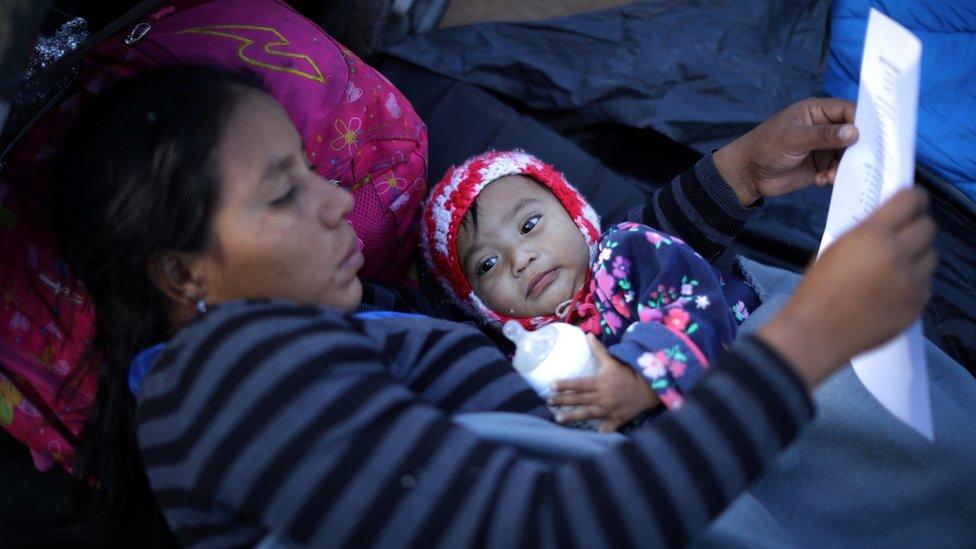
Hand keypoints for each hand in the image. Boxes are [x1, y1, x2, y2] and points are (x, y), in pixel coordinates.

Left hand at [549, 334, 659, 432]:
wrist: (648, 388)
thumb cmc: (628, 374)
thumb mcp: (612, 361)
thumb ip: (599, 350)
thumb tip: (588, 335)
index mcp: (601, 382)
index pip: (579, 383)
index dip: (565, 384)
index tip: (551, 386)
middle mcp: (603, 396)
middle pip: (579, 399)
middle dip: (563, 400)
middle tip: (549, 401)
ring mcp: (609, 409)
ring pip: (588, 413)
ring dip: (572, 416)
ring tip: (558, 418)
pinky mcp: (617, 419)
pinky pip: (607, 428)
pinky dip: (600, 431)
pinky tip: (589, 435)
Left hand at [713, 98, 857, 205]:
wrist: (748, 174)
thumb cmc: (766, 146)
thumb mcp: (794, 138)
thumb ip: (824, 135)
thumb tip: (855, 132)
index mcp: (817, 111)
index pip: (849, 110)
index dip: (862, 121)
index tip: (872, 136)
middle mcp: (825, 127)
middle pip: (854, 134)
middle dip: (858, 148)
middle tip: (861, 160)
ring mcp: (824, 147)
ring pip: (848, 154)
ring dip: (844, 166)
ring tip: (832, 175)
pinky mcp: (822, 166)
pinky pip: (838, 170)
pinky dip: (835, 176)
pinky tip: (823, 180)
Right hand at [758, 188, 936, 387]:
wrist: (817, 332)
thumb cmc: (817, 289)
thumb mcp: (836, 247)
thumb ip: (867, 233)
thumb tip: (888, 223)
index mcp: (872, 236)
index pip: (911, 201)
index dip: (914, 197)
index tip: (912, 200)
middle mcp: (897, 255)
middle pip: (928, 227)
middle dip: (917, 226)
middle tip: (904, 234)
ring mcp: (911, 282)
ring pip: (931, 256)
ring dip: (918, 255)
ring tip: (897, 265)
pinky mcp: (917, 305)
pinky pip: (926, 283)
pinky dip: (914, 282)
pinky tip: (894, 289)